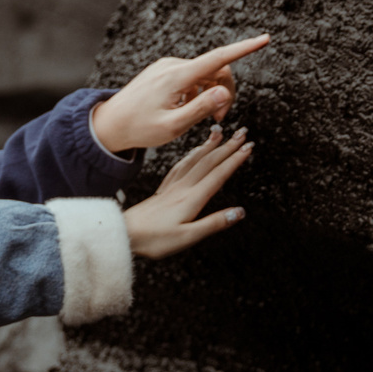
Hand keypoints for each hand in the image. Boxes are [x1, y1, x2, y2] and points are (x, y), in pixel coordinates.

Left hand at [89, 34, 270, 153]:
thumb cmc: (140, 128)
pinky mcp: (164, 72)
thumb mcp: (173, 126)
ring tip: (204, 119)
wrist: (110, 123)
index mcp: (177, 77)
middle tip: (220, 119)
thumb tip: (225, 92)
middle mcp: (173, 66)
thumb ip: (201, 109)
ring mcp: (168, 67)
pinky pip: (191, 77)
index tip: (265, 39)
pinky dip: (198, 92)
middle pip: (216, 70)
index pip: (218, 58)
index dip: (245, 49)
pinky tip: (187, 109)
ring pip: (205, 74)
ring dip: (212, 93)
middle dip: (225, 92)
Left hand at [122, 127, 251, 258]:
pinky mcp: (164, 189)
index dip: (234, 160)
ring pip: (195, 160)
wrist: (124, 233)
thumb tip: (239, 212)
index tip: (248, 147)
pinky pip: (180, 166)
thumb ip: (214, 223)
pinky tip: (194, 152)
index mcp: (192, 198)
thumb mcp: (187, 237)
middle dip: (227, 146)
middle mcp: (183, 188)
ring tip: (220, 133)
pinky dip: (191, 155)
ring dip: (210, 146)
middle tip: (242, 133)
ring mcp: (172, 187)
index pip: (218, 174)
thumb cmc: (154, 239)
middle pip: (209, 162)